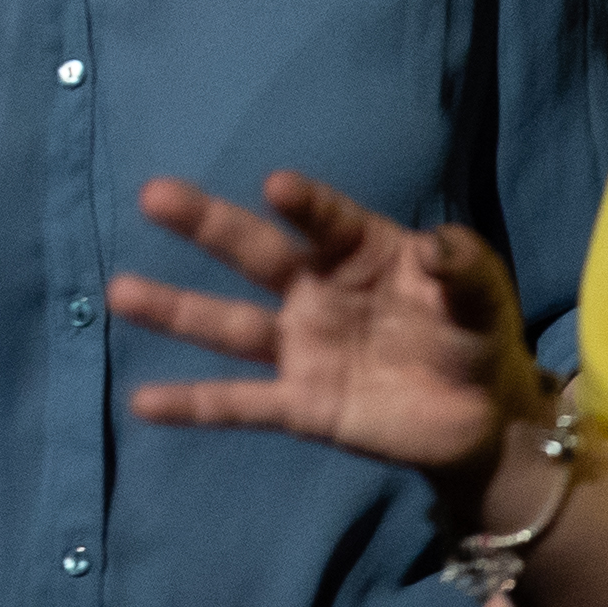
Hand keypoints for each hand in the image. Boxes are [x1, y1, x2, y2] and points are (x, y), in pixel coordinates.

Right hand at [112, 168, 544, 526]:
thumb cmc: (475, 333)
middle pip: (254, 254)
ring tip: (120, 294)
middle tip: (153, 194)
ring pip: (230, 325)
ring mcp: (302, 348)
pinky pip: (242, 404)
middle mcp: (315, 291)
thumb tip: (439, 246)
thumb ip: (464, 266)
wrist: (487, 419)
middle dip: (205, 224)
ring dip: (174, 310)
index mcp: (357, 251)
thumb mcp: (483, 293)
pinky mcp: (303, 405)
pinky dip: (193, 405)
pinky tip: (144, 403)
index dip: (303, 205)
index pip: (325, 220)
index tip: (276, 187)